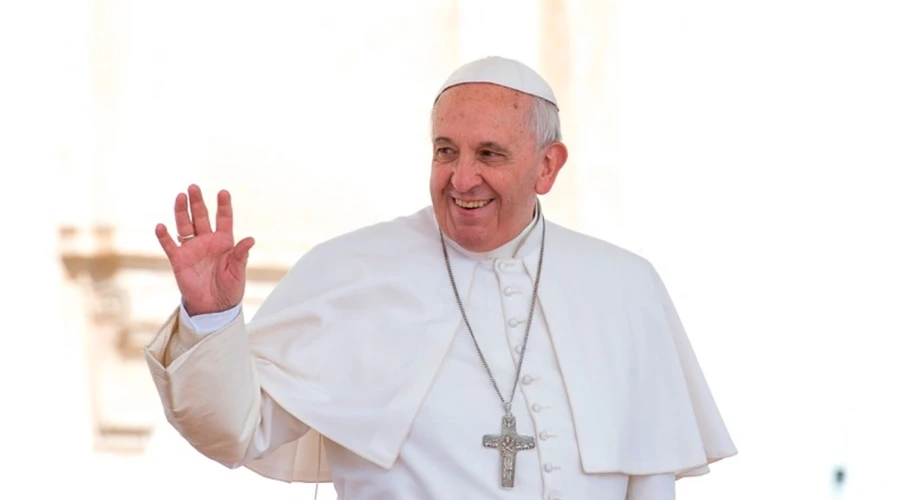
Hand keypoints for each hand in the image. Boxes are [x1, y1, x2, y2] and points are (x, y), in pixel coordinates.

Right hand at [155, 184, 254, 315]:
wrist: (214, 307)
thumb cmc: (230, 288)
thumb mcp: (238, 271)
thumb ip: (241, 255)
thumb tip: (250, 239)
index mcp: (224, 241)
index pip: (224, 219)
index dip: (223, 206)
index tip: (223, 192)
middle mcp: (207, 241)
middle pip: (201, 217)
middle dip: (197, 202)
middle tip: (194, 187)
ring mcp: (192, 249)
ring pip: (184, 225)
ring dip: (181, 211)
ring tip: (180, 197)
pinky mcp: (179, 260)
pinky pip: (170, 245)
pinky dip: (164, 236)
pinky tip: (161, 226)